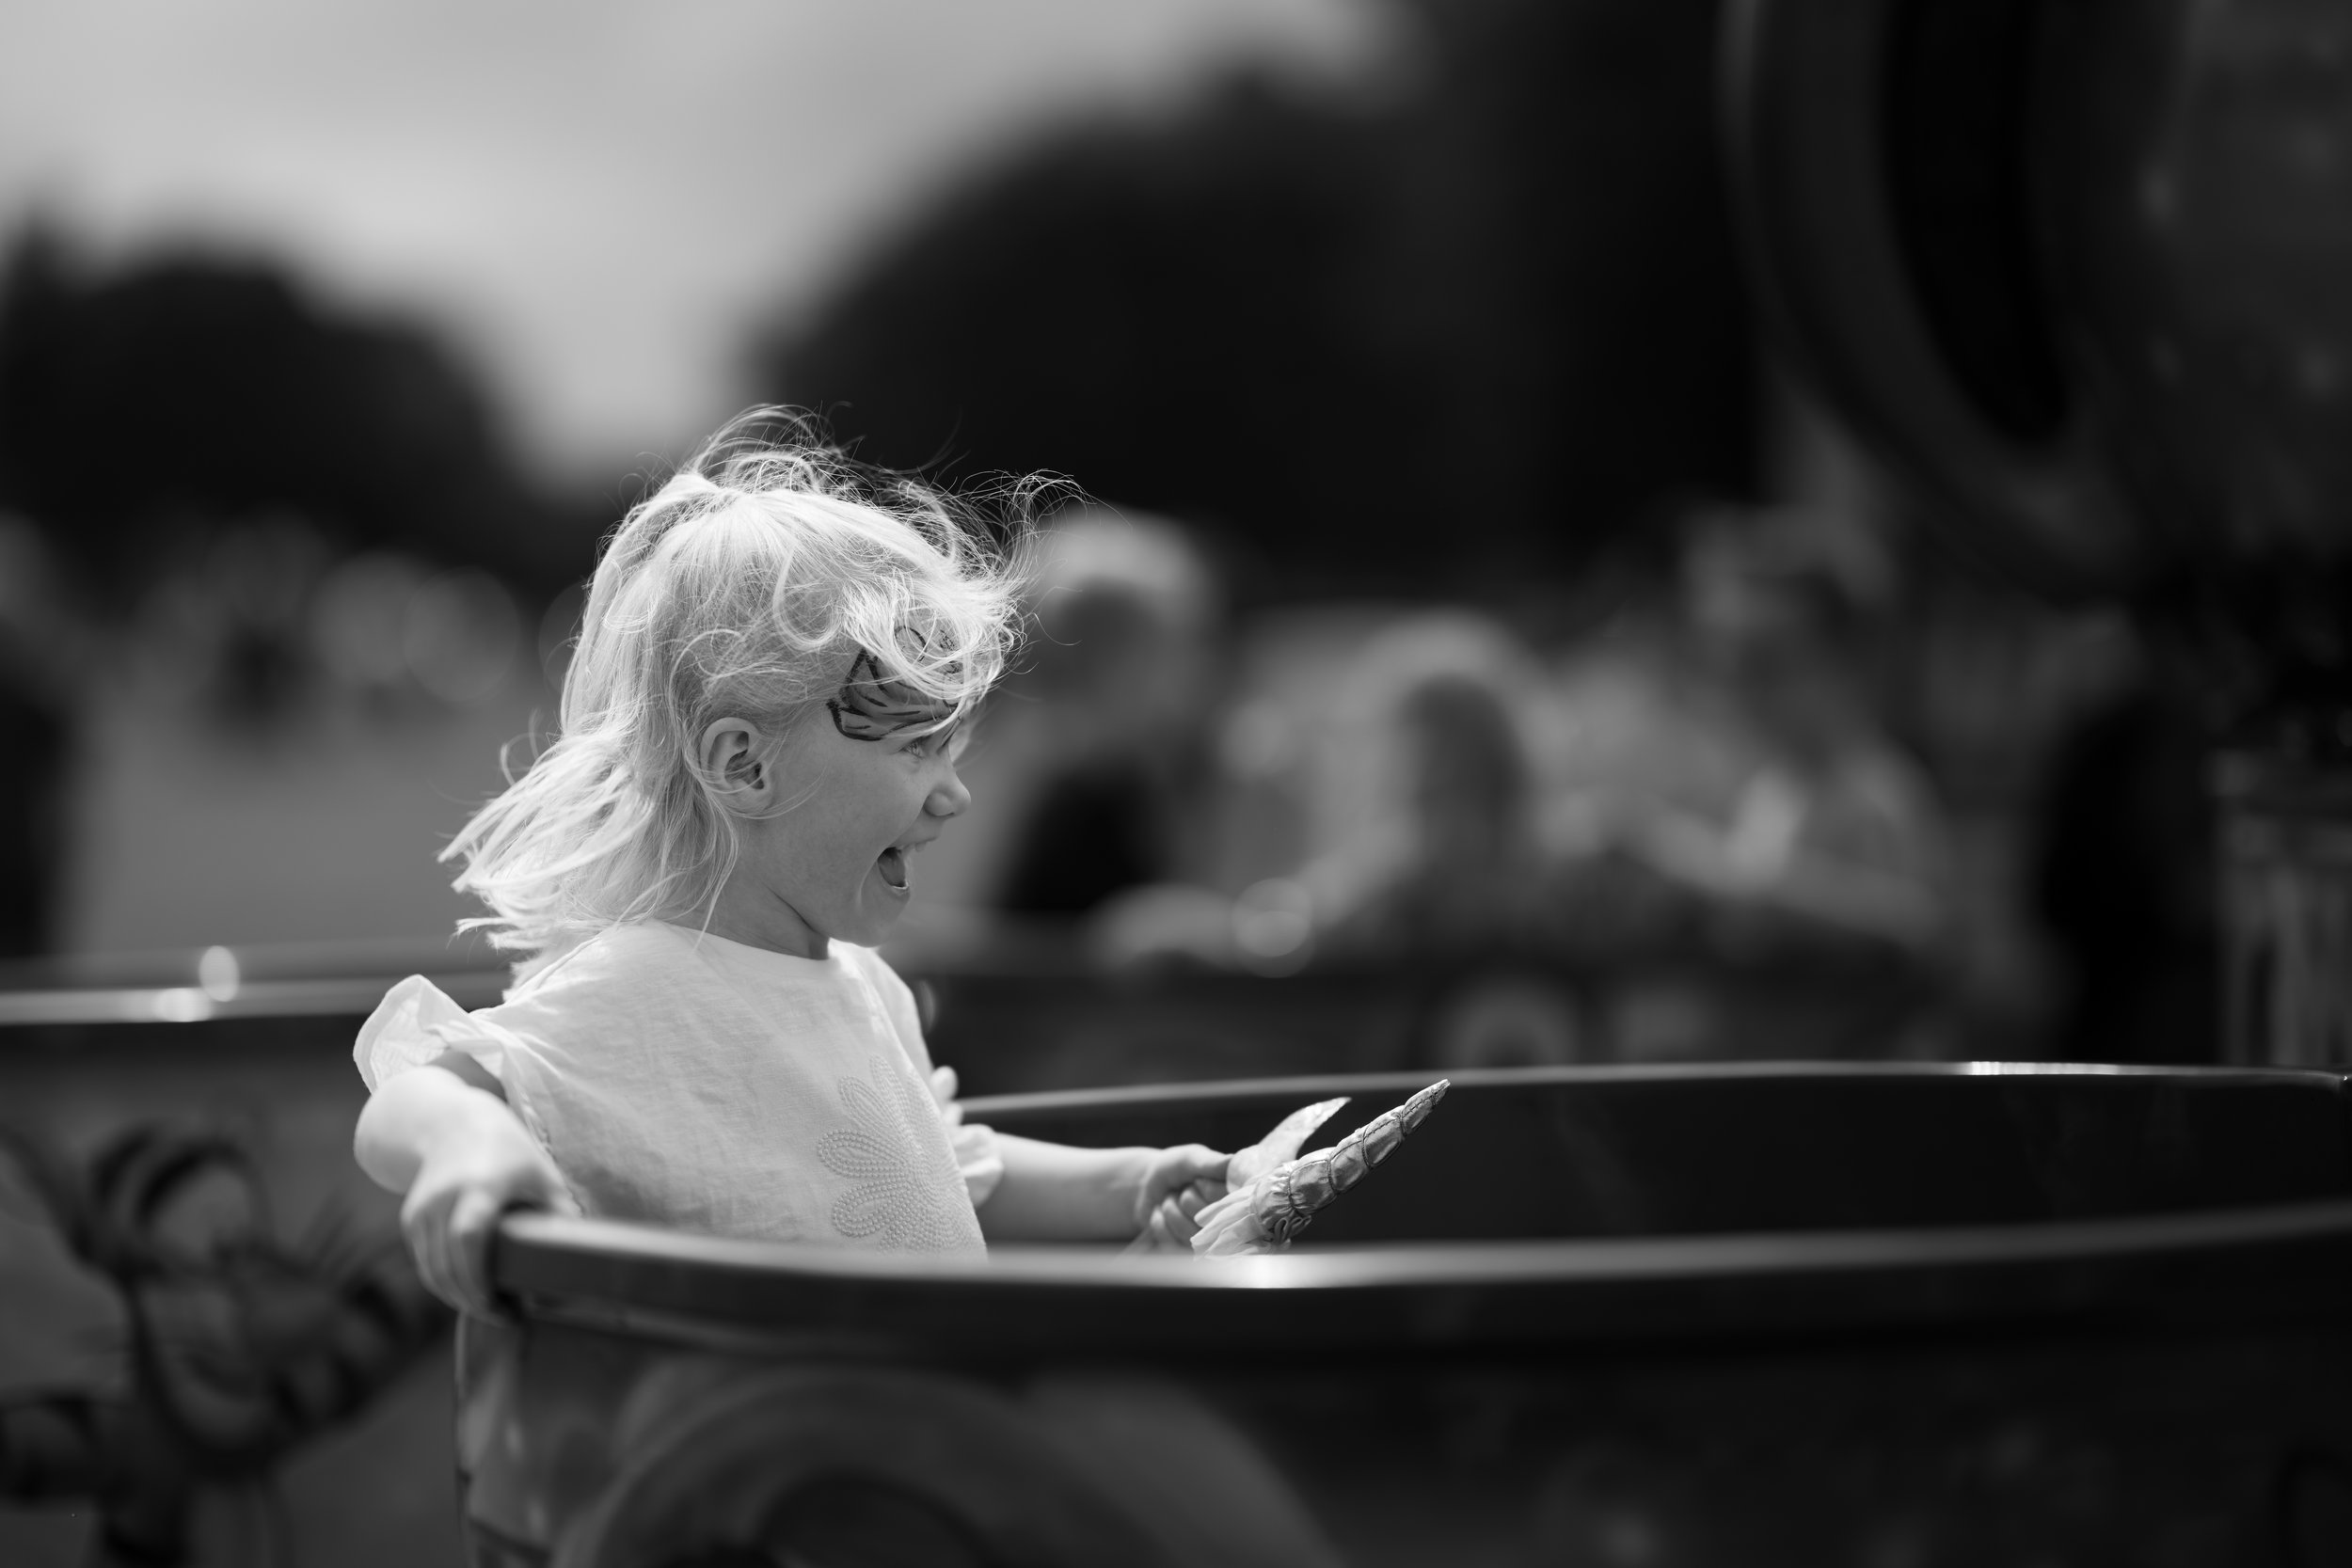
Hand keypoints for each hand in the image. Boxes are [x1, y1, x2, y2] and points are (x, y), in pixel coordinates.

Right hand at [400, 1119, 579, 1319]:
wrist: (452, 1124)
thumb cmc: (508, 1151)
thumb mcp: (541, 1174)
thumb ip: (558, 1212)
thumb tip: (581, 1256)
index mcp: (479, 1185)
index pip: (468, 1238)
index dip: (479, 1280)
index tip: (503, 1306)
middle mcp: (443, 1198)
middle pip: (447, 1265)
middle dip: (471, 1300)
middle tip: (503, 1317)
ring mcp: (422, 1209)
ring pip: (432, 1270)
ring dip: (458, 1296)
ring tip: (491, 1308)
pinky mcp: (411, 1218)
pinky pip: (426, 1261)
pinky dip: (445, 1281)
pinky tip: (470, 1289)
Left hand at [1130, 1143, 1229, 1247]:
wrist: (1145, 1185)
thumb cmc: (1173, 1170)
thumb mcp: (1189, 1159)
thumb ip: (1210, 1163)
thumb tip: (1233, 1160)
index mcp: (1233, 1194)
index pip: (1229, 1201)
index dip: (1207, 1189)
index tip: (1197, 1180)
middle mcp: (1225, 1219)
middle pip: (1208, 1219)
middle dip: (1187, 1199)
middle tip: (1183, 1189)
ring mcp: (1207, 1240)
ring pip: (1189, 1233)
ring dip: (1171, 1211)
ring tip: (1171, 1200)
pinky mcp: (1186, 1252)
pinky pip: (1171, 1243)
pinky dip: (1159, 1224)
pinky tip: (1162, 1215)